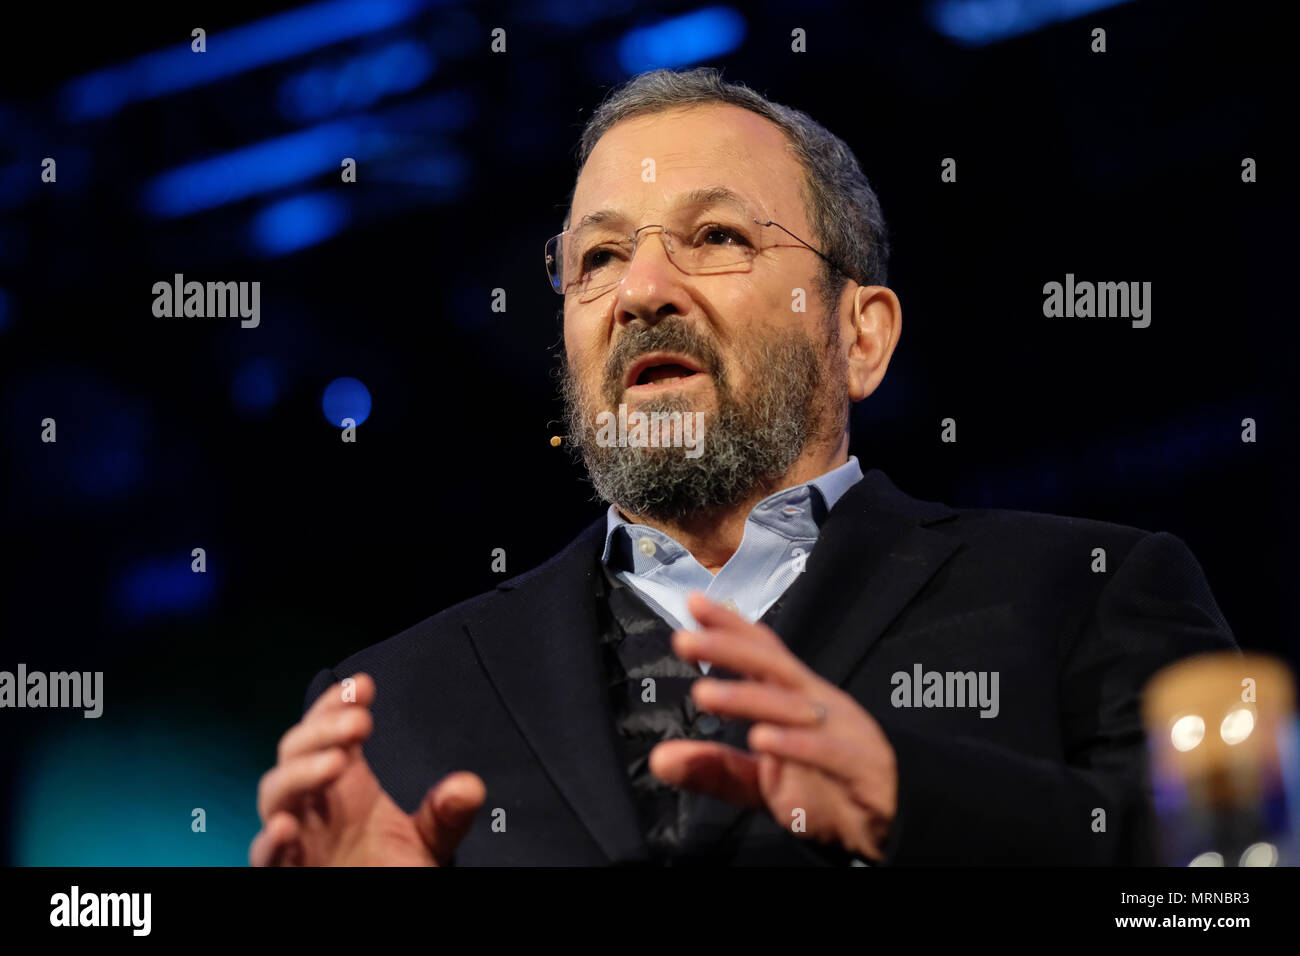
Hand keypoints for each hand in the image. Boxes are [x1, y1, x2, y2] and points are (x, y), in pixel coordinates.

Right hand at [250, 673, 485, 865]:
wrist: (384, 906)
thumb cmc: (394, 868)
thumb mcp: (430, 839)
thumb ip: (446, 813)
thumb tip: (469, 787)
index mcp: (344, 784)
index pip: (328, 730)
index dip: (336, 703)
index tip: (364, 685)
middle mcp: (313, 803)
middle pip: (297, 751)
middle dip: (323, 729)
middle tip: (361, 721)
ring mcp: (296, 835)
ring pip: (275, 793)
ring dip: (300, 772)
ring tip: (336, 761)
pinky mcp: (286, 869)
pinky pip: (264, 856)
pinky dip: (268, 841)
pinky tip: (285, 826)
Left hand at [649, 593, 897, 860]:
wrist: (888, 825)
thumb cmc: (823, 788)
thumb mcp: (759, 782)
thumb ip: (714, 768)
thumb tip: (658, 759)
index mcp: (795, 697)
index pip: (762, 652)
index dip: (731, 625)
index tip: (693, 602)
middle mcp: (818, 703)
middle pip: (772, 665)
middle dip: (729, 647)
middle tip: (684, 639)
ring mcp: (843, 730)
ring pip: (792, 704)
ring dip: (748, 697)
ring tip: (704, 693)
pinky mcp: (862, 766)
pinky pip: (827, 750)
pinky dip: (795, 743)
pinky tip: (762, 739)